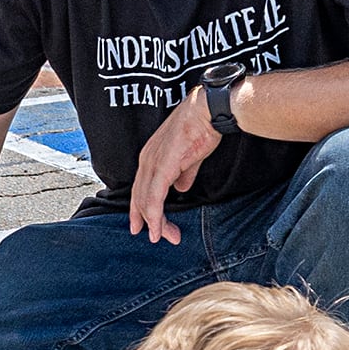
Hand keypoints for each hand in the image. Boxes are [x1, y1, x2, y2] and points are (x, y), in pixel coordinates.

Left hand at [126, 82, 224, 245]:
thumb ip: (183, 174)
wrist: (208, 111)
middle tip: (158, 238)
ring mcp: (152, 163)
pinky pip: (154, 197)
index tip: (145, 227)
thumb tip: (181, 189)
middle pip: (141, 198)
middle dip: (148, 221)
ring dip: (154, 223)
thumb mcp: (189, 157)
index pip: (142, 189)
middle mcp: (146, 160)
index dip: (142, 209)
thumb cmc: (201, 128)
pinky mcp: (162, 166)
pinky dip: (154, 215)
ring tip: (161, 237)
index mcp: (150, 157)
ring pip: (146, 201)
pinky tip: (157, 228)